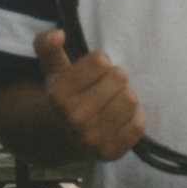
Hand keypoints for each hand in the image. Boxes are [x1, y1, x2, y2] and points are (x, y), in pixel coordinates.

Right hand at [34, 29, 145, 161]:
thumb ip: (47, 46)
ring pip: (131, 99)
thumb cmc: (64, 96)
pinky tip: (120, 118)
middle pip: (119, 77)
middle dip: (115, 78)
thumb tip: (59, 34)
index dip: (100, 62)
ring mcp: (92, 139)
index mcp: (58, 95)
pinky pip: (139, 124)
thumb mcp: (52, 69)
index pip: (101, 61)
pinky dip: (134, 117)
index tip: (92, 72)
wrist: (63, 137)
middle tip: (104, 87)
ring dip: (125, 96)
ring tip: (112, 101)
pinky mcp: (111, 153)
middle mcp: (74, 119)